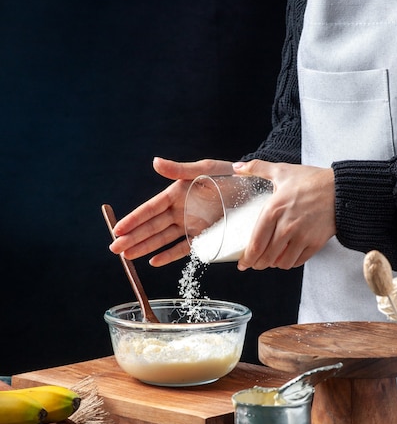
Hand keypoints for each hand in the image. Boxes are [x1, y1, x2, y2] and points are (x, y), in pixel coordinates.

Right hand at [110, 156, 232, 265]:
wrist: (255, 188)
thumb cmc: (230, 174)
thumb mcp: (206, 169)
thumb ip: (179, 169)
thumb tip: (155, 162)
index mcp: (176, 193)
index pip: (149, 209)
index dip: (133, 220)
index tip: (117, 229)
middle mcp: (180, 211)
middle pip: (151, 227)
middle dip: (132, 238)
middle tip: (115, 250)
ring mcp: (190, 225)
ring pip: (162, 239)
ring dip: (145, 248)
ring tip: (127, 257)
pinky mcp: (203, 236)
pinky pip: (183, 248)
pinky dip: (169, 255)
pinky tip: (154, 261)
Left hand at [232, 159, 335, 269]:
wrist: (342, 189)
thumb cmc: (311, 180)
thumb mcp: (282, 171)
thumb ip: (257, 168)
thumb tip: (237, 167)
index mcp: (274, 210)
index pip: (256, 243)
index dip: (247, 258)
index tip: (243, 263)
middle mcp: (286, 226)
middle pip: (266, 257)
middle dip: (258, 264)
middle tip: (255, 264)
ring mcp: (302, 236)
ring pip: (282, 263)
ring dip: (274, 264)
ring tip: (271, 260)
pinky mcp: (315, 243)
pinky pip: (298, 262)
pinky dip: (290, 262)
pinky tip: (287, 257)